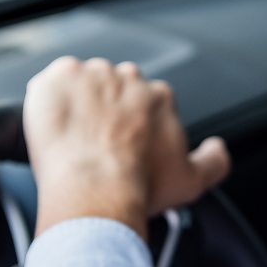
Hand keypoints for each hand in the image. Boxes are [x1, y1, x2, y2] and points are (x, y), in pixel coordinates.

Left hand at [24, 57, 230, 238]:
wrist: (96, 190)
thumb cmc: (139, 186)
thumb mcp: (192, 182)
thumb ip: (214, 162)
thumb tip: (218, 150)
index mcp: (159, 96)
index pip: (145, 103)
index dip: (134, 126)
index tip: (124, 146)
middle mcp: (127, 79)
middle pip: (113, 90)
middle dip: (105, 112)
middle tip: (97, 145)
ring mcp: (89, 76)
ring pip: (80, 87)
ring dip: (76, 107)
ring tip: (72, 141)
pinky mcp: (56, 80)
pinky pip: (49, 84)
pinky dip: (48, 103)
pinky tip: (53, 130)